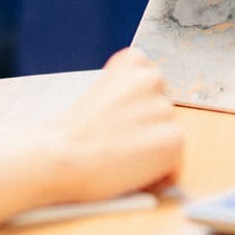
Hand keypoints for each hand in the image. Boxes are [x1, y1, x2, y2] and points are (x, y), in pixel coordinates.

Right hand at [44, 48, 182, 202]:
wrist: (59, 155)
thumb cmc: (67, 134)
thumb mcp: (97, 92)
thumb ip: (124, 94)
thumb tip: (141, 120)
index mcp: (133, 61)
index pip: (149, 86)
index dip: (133, 109)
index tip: (114, 120)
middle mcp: (153, 78)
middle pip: (161, 110)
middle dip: (146, 127)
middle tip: (116, 141)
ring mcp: (165, 109)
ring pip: (167, 136)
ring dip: (152, 149)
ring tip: (120, 156)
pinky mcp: (173, 140)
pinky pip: (174, 162)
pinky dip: (158, 172)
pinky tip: (130, 170)